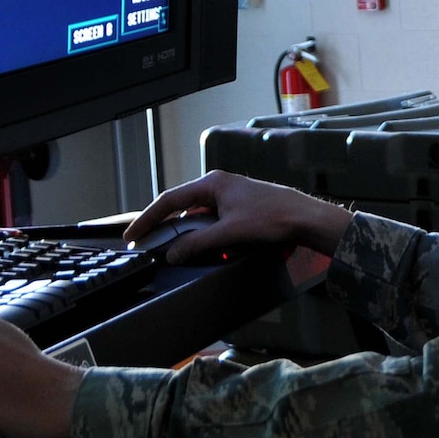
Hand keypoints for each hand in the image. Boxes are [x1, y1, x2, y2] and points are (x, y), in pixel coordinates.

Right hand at [123, 170, 352, 266]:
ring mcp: (228, 197)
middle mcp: (218, 186)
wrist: (305, 219)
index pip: (170, 200)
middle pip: (181, 207)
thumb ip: (198, 243)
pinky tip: (201, 248)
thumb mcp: (230, 233)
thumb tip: (174, 253)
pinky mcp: (238, 209)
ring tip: (172, 250)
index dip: (148, 218)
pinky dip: (202, 235)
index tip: (134, 233)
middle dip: (164, 226)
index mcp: (212, 184)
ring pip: (196, 216)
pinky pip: (211, 222)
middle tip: (146, 243)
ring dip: (186, 233)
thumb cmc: (273, 218)